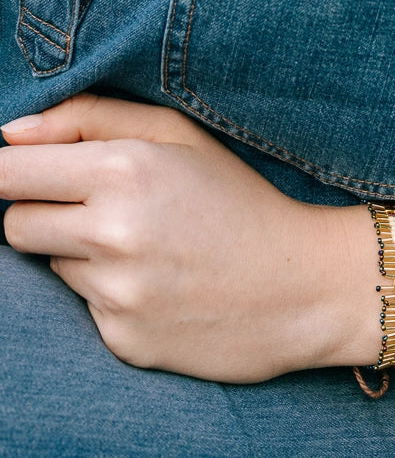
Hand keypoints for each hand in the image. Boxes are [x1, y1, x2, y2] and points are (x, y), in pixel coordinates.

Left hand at [0, 95, 367, 381]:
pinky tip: (160, 285)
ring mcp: (117, 294)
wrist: (302, 286)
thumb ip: (89, 117)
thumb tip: (8, 133)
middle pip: (15, 223)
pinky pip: (85, 308)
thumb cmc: (239, 197)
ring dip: (80, 253)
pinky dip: (110, 294)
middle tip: (101, 207)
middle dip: (42, 212)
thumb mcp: (179, 134)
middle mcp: (113, 234)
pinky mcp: (123, 339)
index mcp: (124, 171)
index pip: (7, 173)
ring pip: (50, 265)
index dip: (12, 170)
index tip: (31, 173)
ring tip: (147, 247)